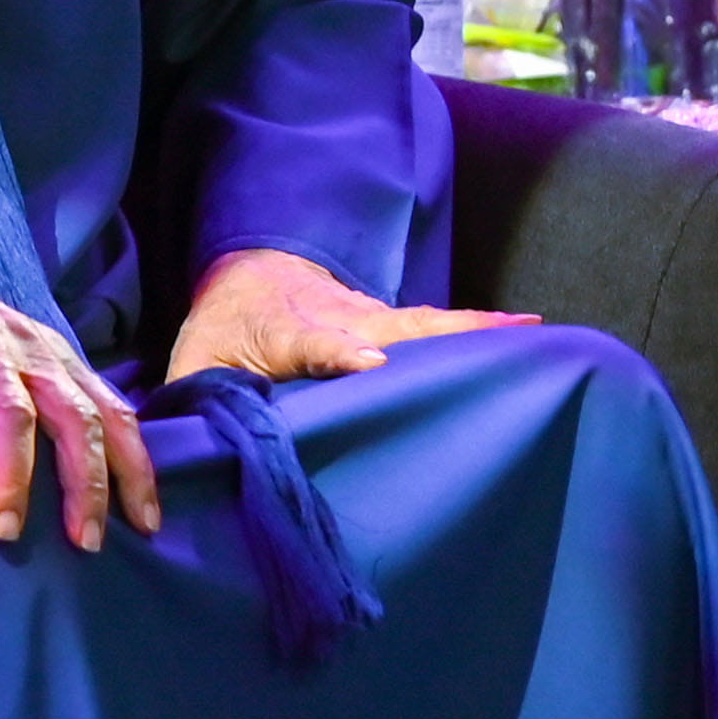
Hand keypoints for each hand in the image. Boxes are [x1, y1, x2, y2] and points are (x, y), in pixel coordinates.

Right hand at [0, 194, 158, 549]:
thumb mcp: (1, 357)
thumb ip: (33, 396)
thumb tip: (64, 473)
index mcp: (48, 356)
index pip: (111, 413)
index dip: (135, 468)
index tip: (147, 524)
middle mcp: (23, 347)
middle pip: (77, 419)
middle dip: (88, 484)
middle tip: (88, 543)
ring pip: (14, 416)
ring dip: (13, 478)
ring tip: (4, 531)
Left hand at [157, 245, 529, 387]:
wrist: (254, 268)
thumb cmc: (224, 326)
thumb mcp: (194, 362)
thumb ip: (194, 402)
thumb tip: (183, 451)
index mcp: (287, 333)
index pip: (316, 344)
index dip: (340, 355)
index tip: (369, 364)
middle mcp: (341, 320)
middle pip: (397, 326)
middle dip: (444, 331)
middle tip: (502, 333)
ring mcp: (373, 319)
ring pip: (426, 325)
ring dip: (476, 329)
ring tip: (534, 333)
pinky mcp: (392, 325)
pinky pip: (437, 333)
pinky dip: (480, 335)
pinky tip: (531, 338)